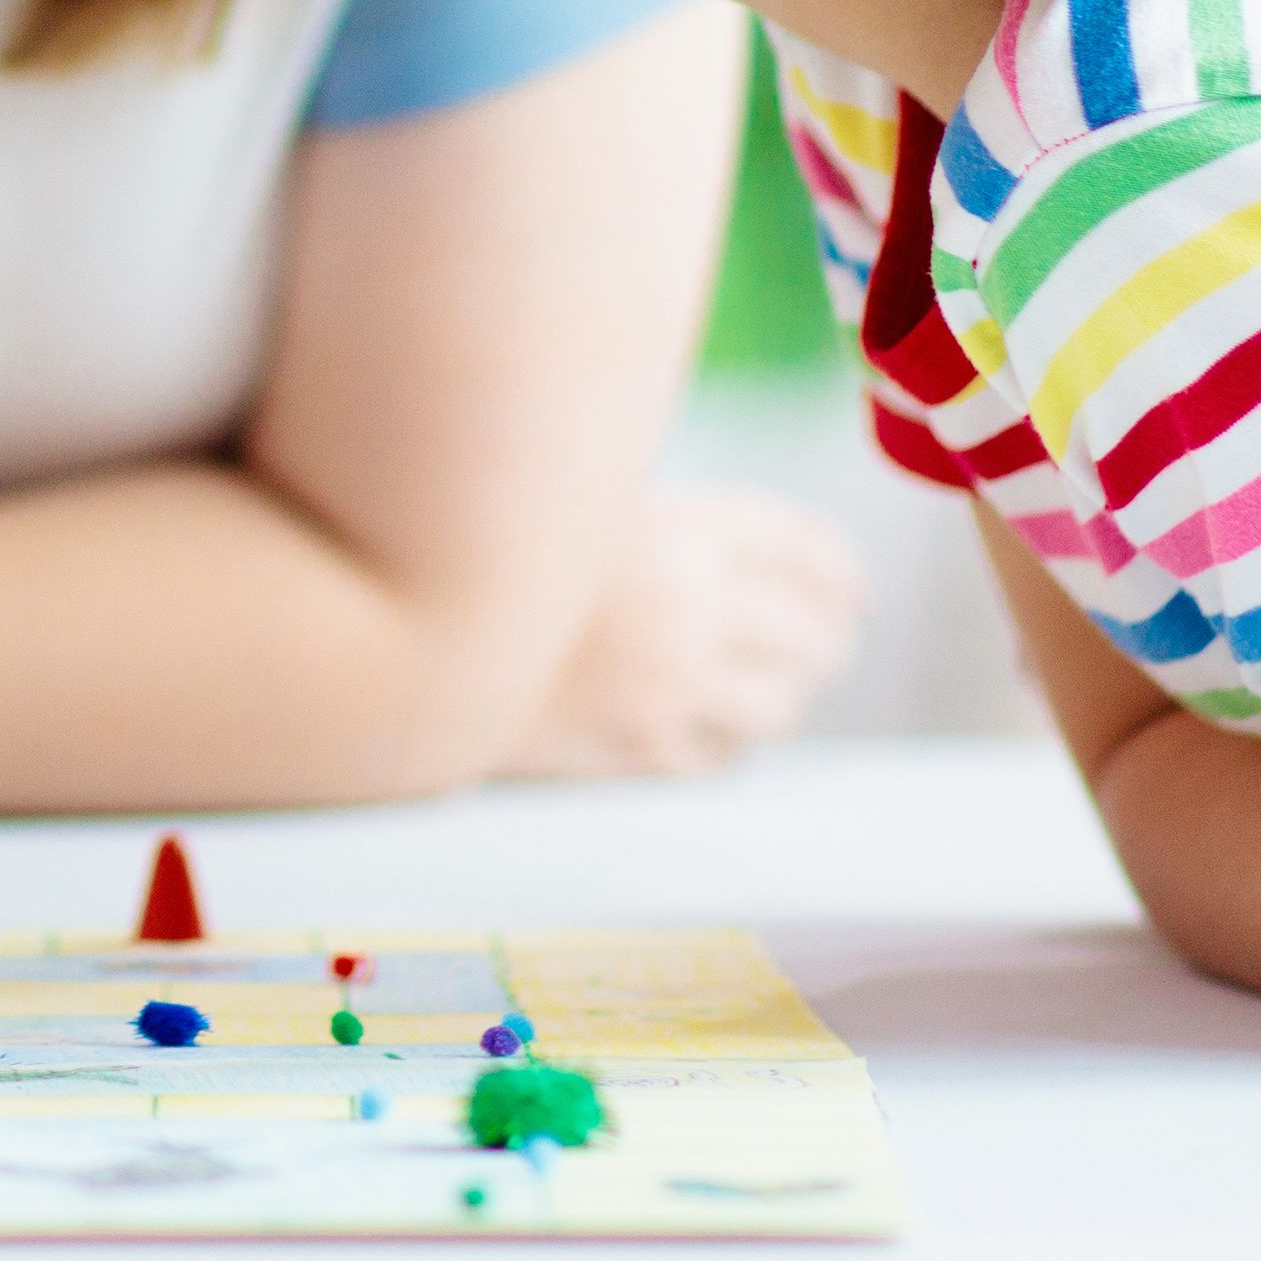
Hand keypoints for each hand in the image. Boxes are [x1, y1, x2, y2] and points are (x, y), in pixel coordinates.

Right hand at [503, 488, 864, 776]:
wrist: (410, 639)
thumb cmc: (491, 557)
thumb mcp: (583, 506)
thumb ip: (665, 521)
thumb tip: (754, 547)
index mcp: (676, 528)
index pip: (802, 549)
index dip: (837, 571)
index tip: (850, 586)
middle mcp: (686, 605)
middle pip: (810, 632)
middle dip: (828, 638)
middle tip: (828, 641)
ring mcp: (666, 684)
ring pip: (780, 704)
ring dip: (787, 693)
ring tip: (777, 687)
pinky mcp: (638, 746)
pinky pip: (723, 754)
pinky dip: (731, 739)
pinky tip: (715, 725)